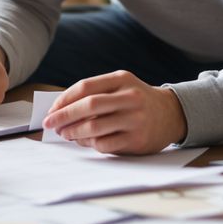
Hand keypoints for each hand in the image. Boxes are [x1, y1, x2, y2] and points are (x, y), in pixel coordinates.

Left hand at [40, 71, 187, 155]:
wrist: (172, 114)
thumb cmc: (137, 101)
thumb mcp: (121, 87)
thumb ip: (96, 94)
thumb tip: (61, 109)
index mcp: (122, 79)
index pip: (85, 87)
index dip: (64, 100)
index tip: (51, 110)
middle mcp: (130, 97)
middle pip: (88, 106)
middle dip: (64, 116)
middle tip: (50, 124)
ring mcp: (135, 119)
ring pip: (94, 127)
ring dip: (73, 132)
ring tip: (64, 134)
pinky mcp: (137, 139)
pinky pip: (105, 144)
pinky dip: (89, 144)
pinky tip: (84, 141)